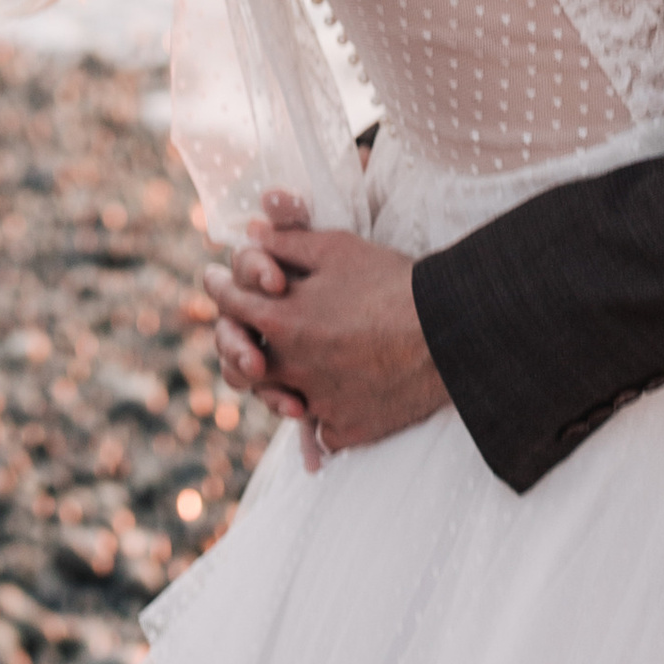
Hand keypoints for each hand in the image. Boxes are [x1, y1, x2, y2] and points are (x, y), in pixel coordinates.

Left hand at [208, 197, 450, 457]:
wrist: (450, 330)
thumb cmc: (393, 282)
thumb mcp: (337, 248)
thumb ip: (285, 241)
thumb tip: (248, 232)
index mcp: (280, 320)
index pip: (229, 304)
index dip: (218, 286)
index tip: (213, 280)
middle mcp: (290, 367)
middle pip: (242, 364)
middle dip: (237, 347)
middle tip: (245, 340)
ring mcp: (318, 403)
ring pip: (279, 402)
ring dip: (276, 388)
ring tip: (284, 377)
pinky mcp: (348, 429)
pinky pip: (321, 431)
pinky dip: (322, 419)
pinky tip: (328, 408)